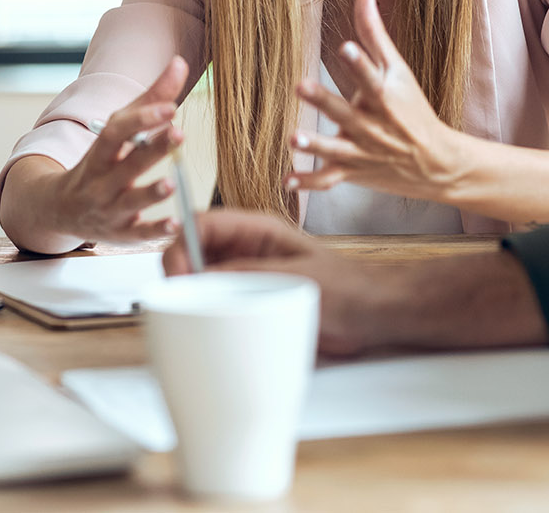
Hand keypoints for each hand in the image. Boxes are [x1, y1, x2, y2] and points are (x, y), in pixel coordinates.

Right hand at [54, 56, 189, 241]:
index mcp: (101, 151)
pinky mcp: (121, 234)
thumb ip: (151, 99)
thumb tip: (179, 63)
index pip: (117, 132)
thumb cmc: (101, 162)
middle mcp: (102, 180)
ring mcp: (109, 209)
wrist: (60, 209)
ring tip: (171, 184)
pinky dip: (155, 232)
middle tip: (179, 134)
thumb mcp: (119, 130)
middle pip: (127, 163)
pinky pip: (138, 235)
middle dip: (152, 149)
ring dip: (150, 193)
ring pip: (130, 202)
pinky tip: (175, 226)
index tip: (170, 106)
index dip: (142, 119)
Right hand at [163, 210, 380, 355]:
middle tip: (178, 301)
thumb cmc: (345, 288)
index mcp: (257, 229)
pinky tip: (204, 326)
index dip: (181, 245)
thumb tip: (201, 278)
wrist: (371, 313)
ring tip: (188, 314)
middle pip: (192, 248)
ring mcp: (245, 274)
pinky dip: (203, 311)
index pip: (202, 223)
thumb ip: (247, 275)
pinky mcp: (248, 299)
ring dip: (188, 293)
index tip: (180, 277)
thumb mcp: (295, 278)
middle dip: (178, 271)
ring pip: (199, 276)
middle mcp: (245, 248)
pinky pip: (214, 300)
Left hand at [288, 0, 466, 200]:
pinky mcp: (354, 172)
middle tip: (302, 85)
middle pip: (346, 112)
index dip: (359, 63)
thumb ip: (375, 35)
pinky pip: (329, 180)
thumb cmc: (413, 110)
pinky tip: (287, 181)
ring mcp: (362, 152)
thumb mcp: (399, 72)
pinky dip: (309, 183)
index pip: (372, 78)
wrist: (437, 162)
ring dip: (314, 146)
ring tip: (294, 138)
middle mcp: (373, 126)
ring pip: (335, 150)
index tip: (346, 47)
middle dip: (325, 101)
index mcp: (385, 98)